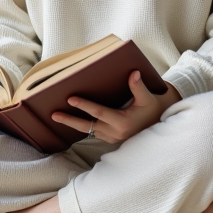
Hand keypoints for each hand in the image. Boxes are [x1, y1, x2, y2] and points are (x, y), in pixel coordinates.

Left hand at [51, 72, 180, 144]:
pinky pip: (92, 132)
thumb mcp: (148, 98)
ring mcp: (111, 138)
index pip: (99, 113)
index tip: (71, 98)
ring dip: (73, 123)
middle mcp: (115, 133)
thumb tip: (133, 73)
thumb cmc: (152, 110)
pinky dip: (82, 126)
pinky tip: (70, 119)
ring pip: (88, 130)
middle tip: (53, 114)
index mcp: (123, 122)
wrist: (159, 126)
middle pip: (88, 126)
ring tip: (57, 116)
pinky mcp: (110, 139)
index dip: (84, 105)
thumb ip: (138, 87)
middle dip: (69, 120)